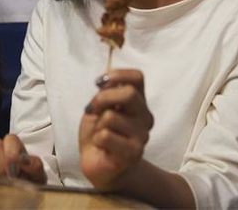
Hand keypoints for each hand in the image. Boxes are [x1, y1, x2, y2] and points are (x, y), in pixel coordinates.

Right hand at [0, 134, 45, 183]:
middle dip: (1, 165)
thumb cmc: (25, 185)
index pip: (10, 139)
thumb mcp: (36, 176)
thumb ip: (35, 165)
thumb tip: (27, 161)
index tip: (15, 169)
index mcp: (14, 147)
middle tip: (7, 179)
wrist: (16, 197)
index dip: (12, 152)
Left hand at [79, 69, 153, 190]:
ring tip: (101, 134)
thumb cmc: (99, 132)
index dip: (117, 74)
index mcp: (138, 101)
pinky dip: (96, 139)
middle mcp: (144, 116)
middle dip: (103, 99)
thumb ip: (105, 93)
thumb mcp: (98, 107)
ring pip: (111, 117)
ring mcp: (142, 135)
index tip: (99, 83)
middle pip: (128, 94)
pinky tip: (103, 147)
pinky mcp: (134, 152)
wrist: (99, 164)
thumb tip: (105, 81)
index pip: (137, 77)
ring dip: (97, 125)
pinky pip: (105, 136)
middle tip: (93, 109)